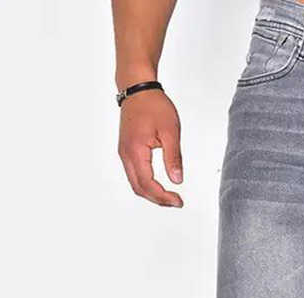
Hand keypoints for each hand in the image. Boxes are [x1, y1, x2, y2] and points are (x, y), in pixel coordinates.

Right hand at [118, 90, 183, 206]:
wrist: (138, 89)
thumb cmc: (154, 105)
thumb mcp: (171, 131)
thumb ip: (173, 157)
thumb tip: (177, 180)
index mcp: (135, 151)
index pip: (147, 184)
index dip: (163, 196)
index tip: (179, 200)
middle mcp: (126, 155)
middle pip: (139, 188)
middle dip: (158, 199)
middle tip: (176, 202)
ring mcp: (124, 153)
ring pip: (135, 183)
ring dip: (152, 193)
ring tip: (170, 197)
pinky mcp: (127, 150)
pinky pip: (134, 174)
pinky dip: (146, 184)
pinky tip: (159, 186)